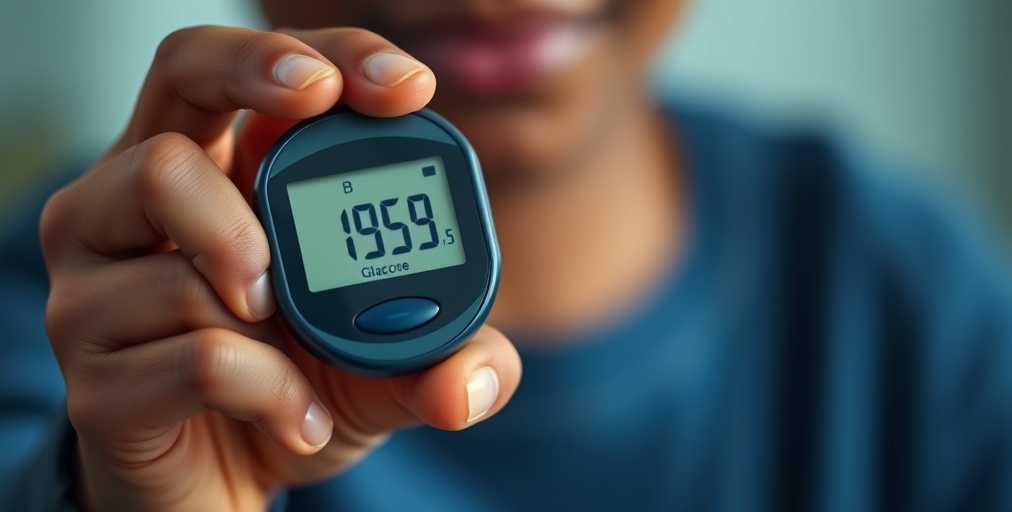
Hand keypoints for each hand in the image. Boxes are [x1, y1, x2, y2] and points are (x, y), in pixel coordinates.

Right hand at [41, 26, 520, 510]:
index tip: (405, 86)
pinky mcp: (96, 377)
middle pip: (179, 76)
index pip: (242, 71)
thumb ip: (448, 356)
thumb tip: (470, 384)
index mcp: (214, 183)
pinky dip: (274, 389)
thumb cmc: (295, 396)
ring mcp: (98, 286)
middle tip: (320, 104)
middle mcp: (138, 210)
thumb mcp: (390, 367)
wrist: (227, 494)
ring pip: (169, 203)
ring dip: (261, 272)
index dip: (318, 53)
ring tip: (295, 342)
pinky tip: (296, 422)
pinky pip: (197, 349)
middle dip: (256, 69)